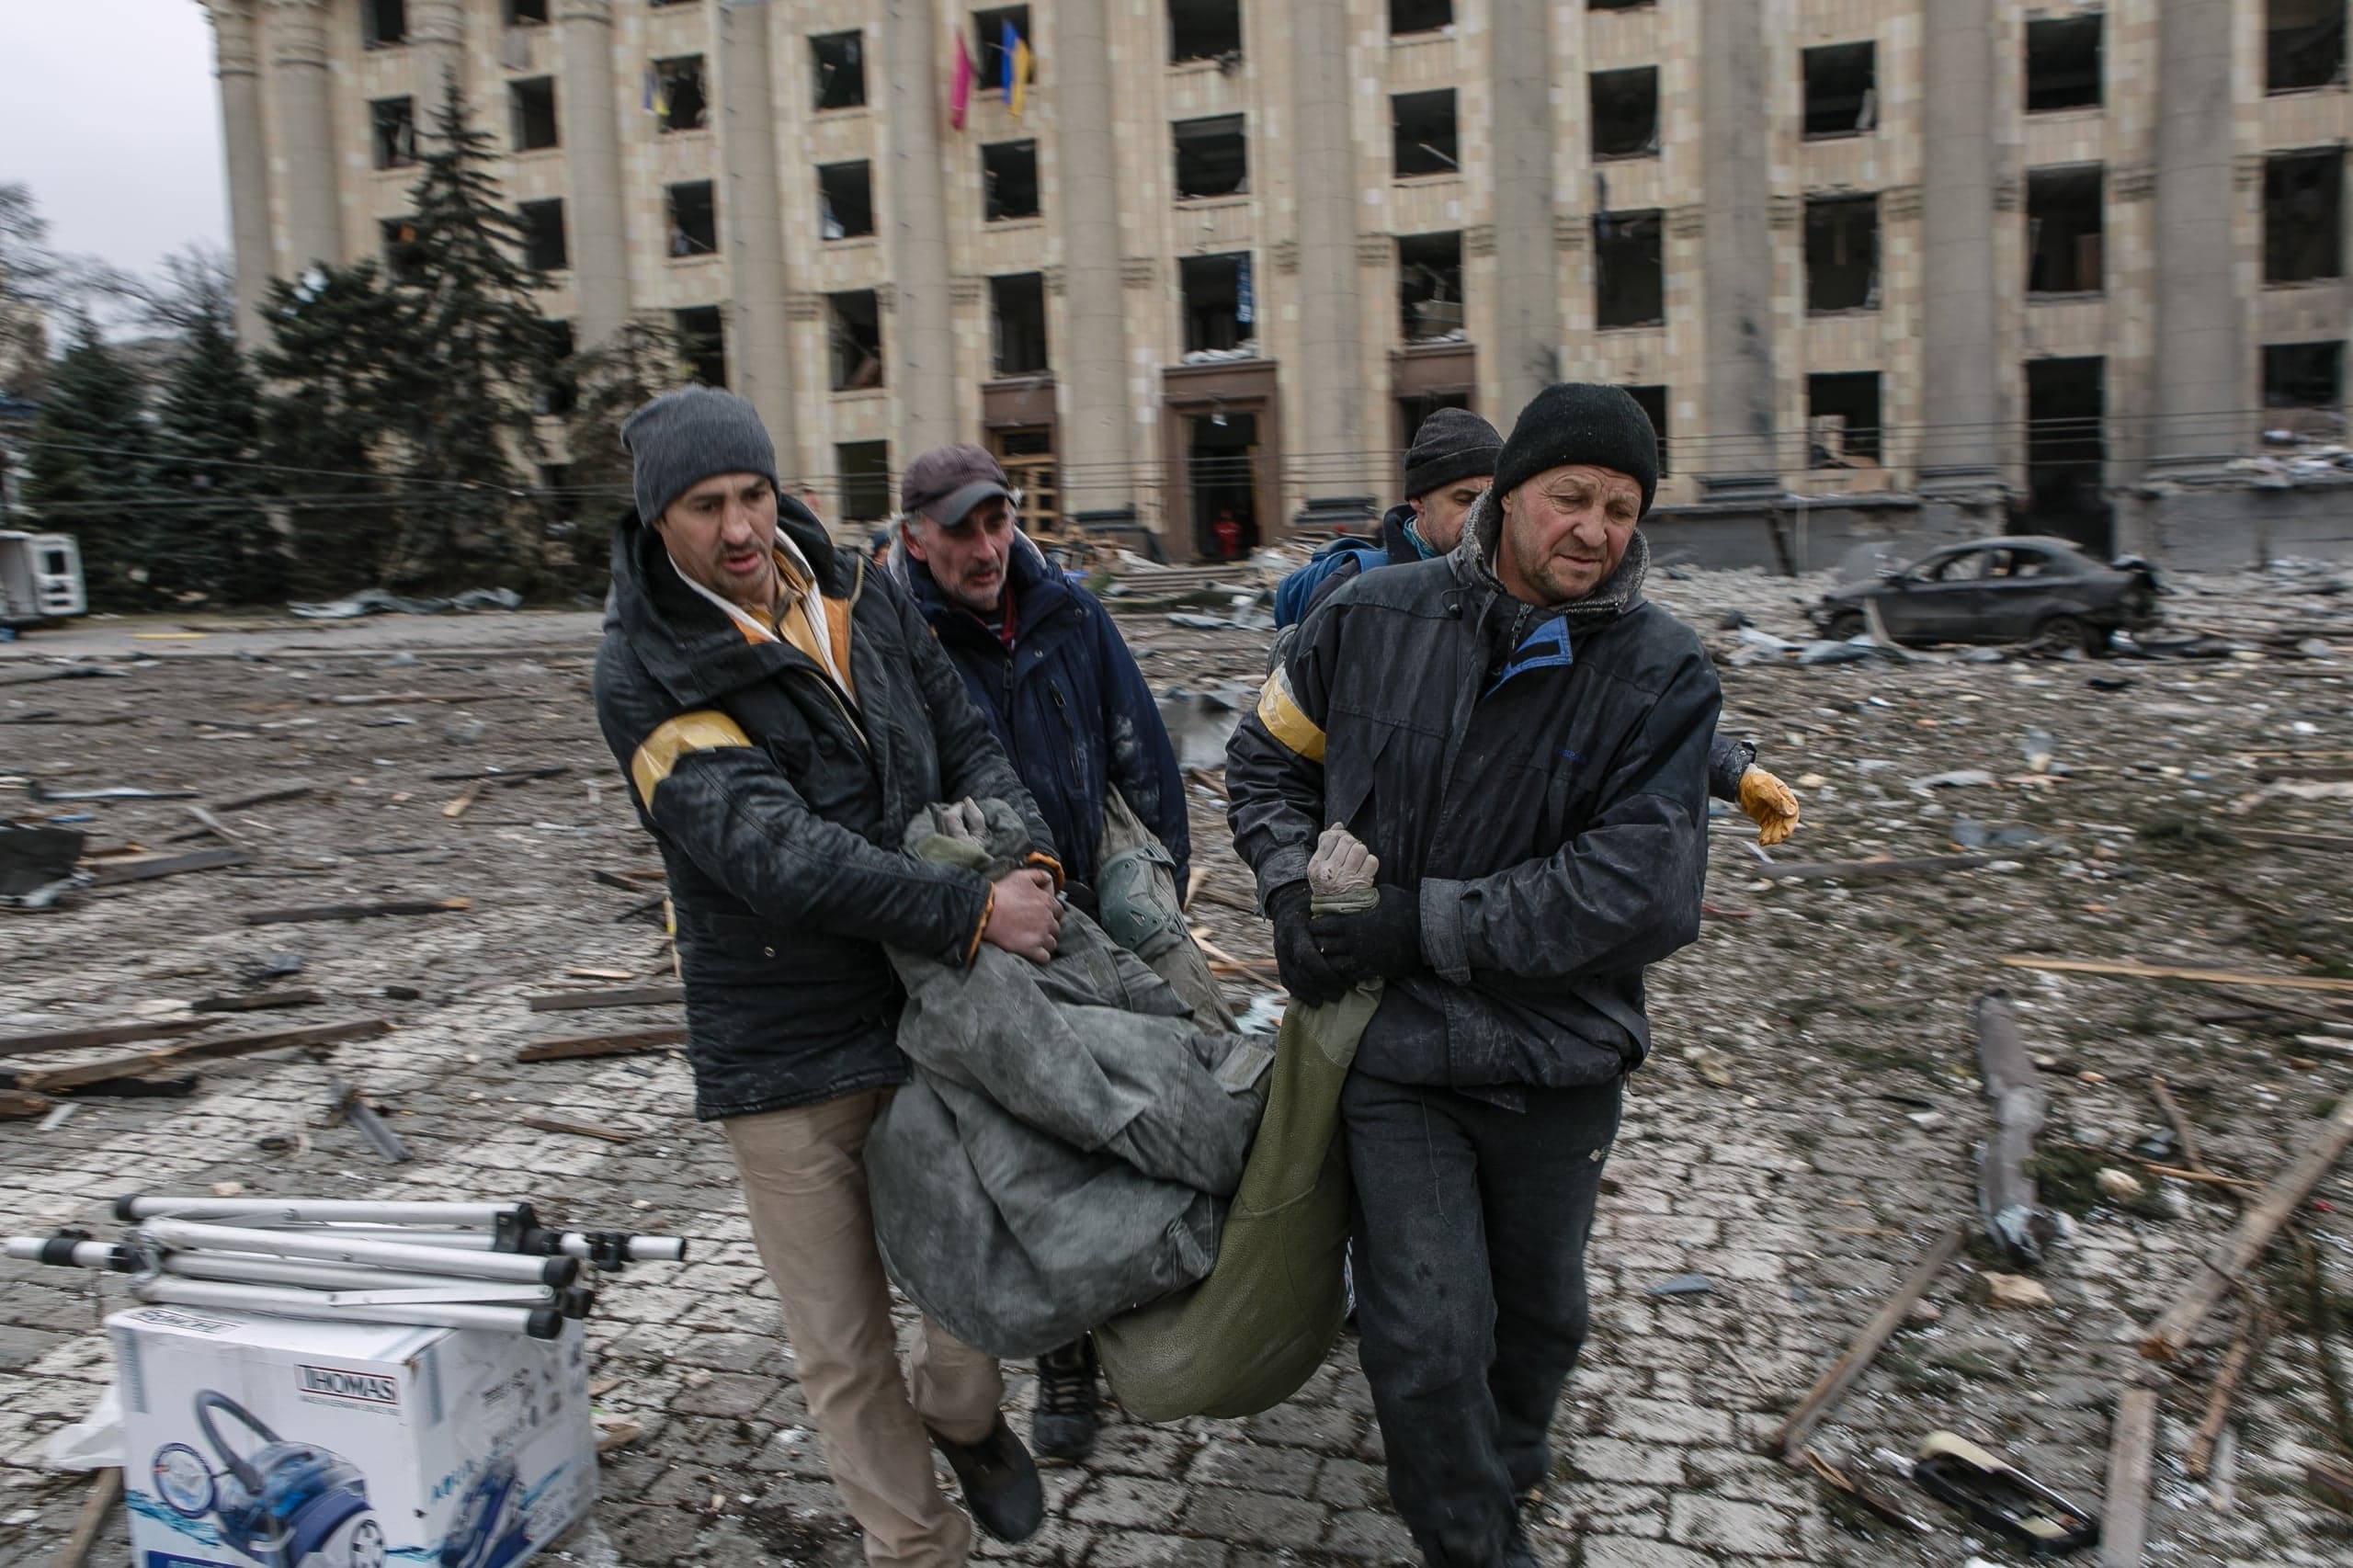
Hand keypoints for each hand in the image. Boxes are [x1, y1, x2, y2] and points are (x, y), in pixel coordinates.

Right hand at [982, 869, 1060, 963]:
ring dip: (1045, 942)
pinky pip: (1045, 957)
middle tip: (1035, 928)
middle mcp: (1048, 919)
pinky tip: (1032, 951)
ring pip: (1052, 943)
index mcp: (1047, 902)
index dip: (1050, 912)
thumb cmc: (1002, 893)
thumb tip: (1050, 878)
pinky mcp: (1032, 950)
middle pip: (1056, 928)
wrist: (986, 911)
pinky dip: (1040, 955)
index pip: (1058, 911)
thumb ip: (1039, 875)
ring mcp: (1041, 936)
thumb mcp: (1021, 876)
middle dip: (1048, 928)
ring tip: (1033, 940)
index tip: (1040, 914)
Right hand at [1267, 883, 1349, 1006]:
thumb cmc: (1314, 904)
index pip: (1307, 956)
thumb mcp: (1324, 904)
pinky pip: (1287, 982)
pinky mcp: (1280, 962)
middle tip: (1342, 993)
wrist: (1288, 904)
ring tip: (1333, 998)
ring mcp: (1279, 953)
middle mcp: (1284, 942)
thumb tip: (1362, 924)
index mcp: (1295, 926)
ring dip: (1313, 993)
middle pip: (1301, 973)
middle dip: (1322, 986)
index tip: (1345, 980)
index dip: (1325, 972)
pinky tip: (1315, 1002)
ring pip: (1293, 980)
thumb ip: (1336, 917)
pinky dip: (1301, 995)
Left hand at [1308, 884, 1423, 983]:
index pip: (1320, 926)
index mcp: (1352, 923)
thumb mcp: (1383, 893)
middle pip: (1323, 946)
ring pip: (1333, 965)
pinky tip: (1345, 966)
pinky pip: (1350, 976)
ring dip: (1329, 959)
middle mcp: (1352, 943)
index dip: (1315, 925)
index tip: (1315, 923)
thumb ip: (1364, 895)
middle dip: (1318, 942)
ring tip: (1329, 954)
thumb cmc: (1406, 908)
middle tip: (1319, 939)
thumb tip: (1355, 892)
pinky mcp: (1373, 970)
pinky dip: (1344, 972)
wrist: (1427, 933)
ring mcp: (1362, 959)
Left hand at [1738, 766, 1799, 845]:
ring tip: (1766, 841)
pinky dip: (1765, 837)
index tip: (1786, 831)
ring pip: (1776, 829)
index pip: (1793, 812)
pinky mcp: (1765, 820)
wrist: (1742, 783)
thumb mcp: (1766, 786)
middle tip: (1775, 839)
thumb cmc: (1757, 780)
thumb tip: (1790, 811)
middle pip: (1785, 824)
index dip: (1790, 823)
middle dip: (1781, 833)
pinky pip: (1767, 830)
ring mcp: (1773, 815)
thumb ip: (1777, 799)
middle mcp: (1782, 808)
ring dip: (1773, 837)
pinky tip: (1762, 841)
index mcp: (1786, 798)